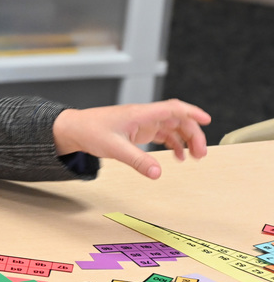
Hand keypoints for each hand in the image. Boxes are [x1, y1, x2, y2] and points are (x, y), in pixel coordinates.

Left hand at [52, 99, 209, 178]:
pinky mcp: (138, 131)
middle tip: (201, 155)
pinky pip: (162, 135)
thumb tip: (157, 173)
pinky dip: (173, 144)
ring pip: (172, 127)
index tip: (208, 120)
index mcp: (140, 114)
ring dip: (185, 140)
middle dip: (193, 134)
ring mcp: (142, 123)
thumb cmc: (90, 131)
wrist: (74, 129)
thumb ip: (137, 161)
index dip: (192, 112)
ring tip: (194, 158)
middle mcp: (144, 116)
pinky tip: (178, 157)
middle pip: (177, 119)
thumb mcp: (114, 148)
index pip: (172, 108)